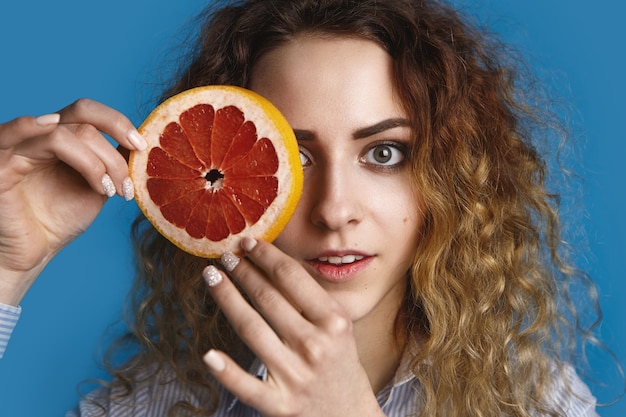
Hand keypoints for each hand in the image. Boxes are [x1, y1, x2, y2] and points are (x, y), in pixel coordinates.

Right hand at [0, 99, 146, 304]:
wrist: (34, 251)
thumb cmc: (60, 218)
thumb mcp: (98, 185)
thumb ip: (113, 161)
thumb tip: (140, 143)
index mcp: (59, 135)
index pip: (88, 111)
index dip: (118, 122)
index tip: (142, 147)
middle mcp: (38, 134)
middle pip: (82, 115)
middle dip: (114, 148)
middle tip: (128, 180)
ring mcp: (18, 145)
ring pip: (66, 132)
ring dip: (98, 162)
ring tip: (111, 191)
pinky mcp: (2, 163)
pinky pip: (25, 137)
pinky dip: (64, 149)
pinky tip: (85, 166)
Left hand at [202, 239, 384, 416]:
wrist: (348, 414)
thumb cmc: (340, 362)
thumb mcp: (338, 325)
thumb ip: (312, 298)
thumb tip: (272, 263)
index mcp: (333, 321)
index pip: (291, 278)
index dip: (265, 256)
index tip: (248, 242)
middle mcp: (314, 345)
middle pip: (268, 298)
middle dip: (243, 271)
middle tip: (225, 254)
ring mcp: (296, 375)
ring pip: (252, 329)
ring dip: (227, 298)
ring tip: (212, 276)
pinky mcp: (280, 405)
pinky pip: (248, 386)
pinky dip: (227, 372)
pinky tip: (209, 354)